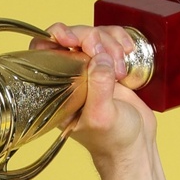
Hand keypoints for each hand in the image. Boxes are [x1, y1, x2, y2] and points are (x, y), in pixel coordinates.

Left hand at [32, 22, 152, 163]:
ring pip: (94, 34)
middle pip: (73, 35)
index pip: (44, 52)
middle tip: (108, 58)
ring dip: (111, 43)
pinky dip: (120, 40)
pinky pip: (111, 38)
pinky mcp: (108, 65)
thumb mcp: (103, 116)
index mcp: (59, 90)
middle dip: (93, 40)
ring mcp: (90, 68)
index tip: (71, 39)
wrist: (134, 146)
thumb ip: (99, 86)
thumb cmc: (114, 140)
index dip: (55, 37)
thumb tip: (100, 57)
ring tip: (120, 70)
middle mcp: (71, 76)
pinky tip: (127, 54)